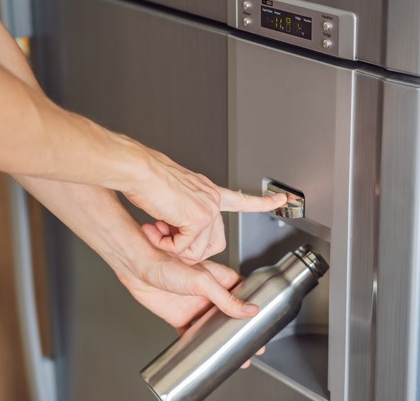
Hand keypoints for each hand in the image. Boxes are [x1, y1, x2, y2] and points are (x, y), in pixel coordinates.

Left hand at [121, 257, 264, 368]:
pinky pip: (191, 335)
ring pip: (213, 327)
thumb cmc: (167, 262)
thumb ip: (226, 298)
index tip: (265, 320)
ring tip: (235, 356)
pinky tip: (205, 355)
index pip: (243, 294)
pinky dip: (198, 345)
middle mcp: (208, 293)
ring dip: (223, 341)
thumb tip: (249, 310)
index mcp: (218, 279)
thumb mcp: (202, 281)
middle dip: (241, 330)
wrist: (138, 266)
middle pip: (230, 315)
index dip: (254, 307)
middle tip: (254, 345)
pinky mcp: (180, 317)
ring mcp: (194, 306)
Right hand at [124, 150, 285, 263]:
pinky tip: (156, 231)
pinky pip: (183, 249)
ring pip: (197, 250)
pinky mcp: (197, 219)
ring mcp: (208, 209)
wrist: (138, 170)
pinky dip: (166, 245)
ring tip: (157, 231)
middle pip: (214, 243)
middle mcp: (212, 198)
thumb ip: (183, 207)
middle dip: (190, 249)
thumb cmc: (146, 177)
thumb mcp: (173, 192)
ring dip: (174, 248)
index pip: (241, 199)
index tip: (281, 200)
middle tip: (167, 237)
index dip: (262, 202)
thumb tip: (179, 225)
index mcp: (208, 190)